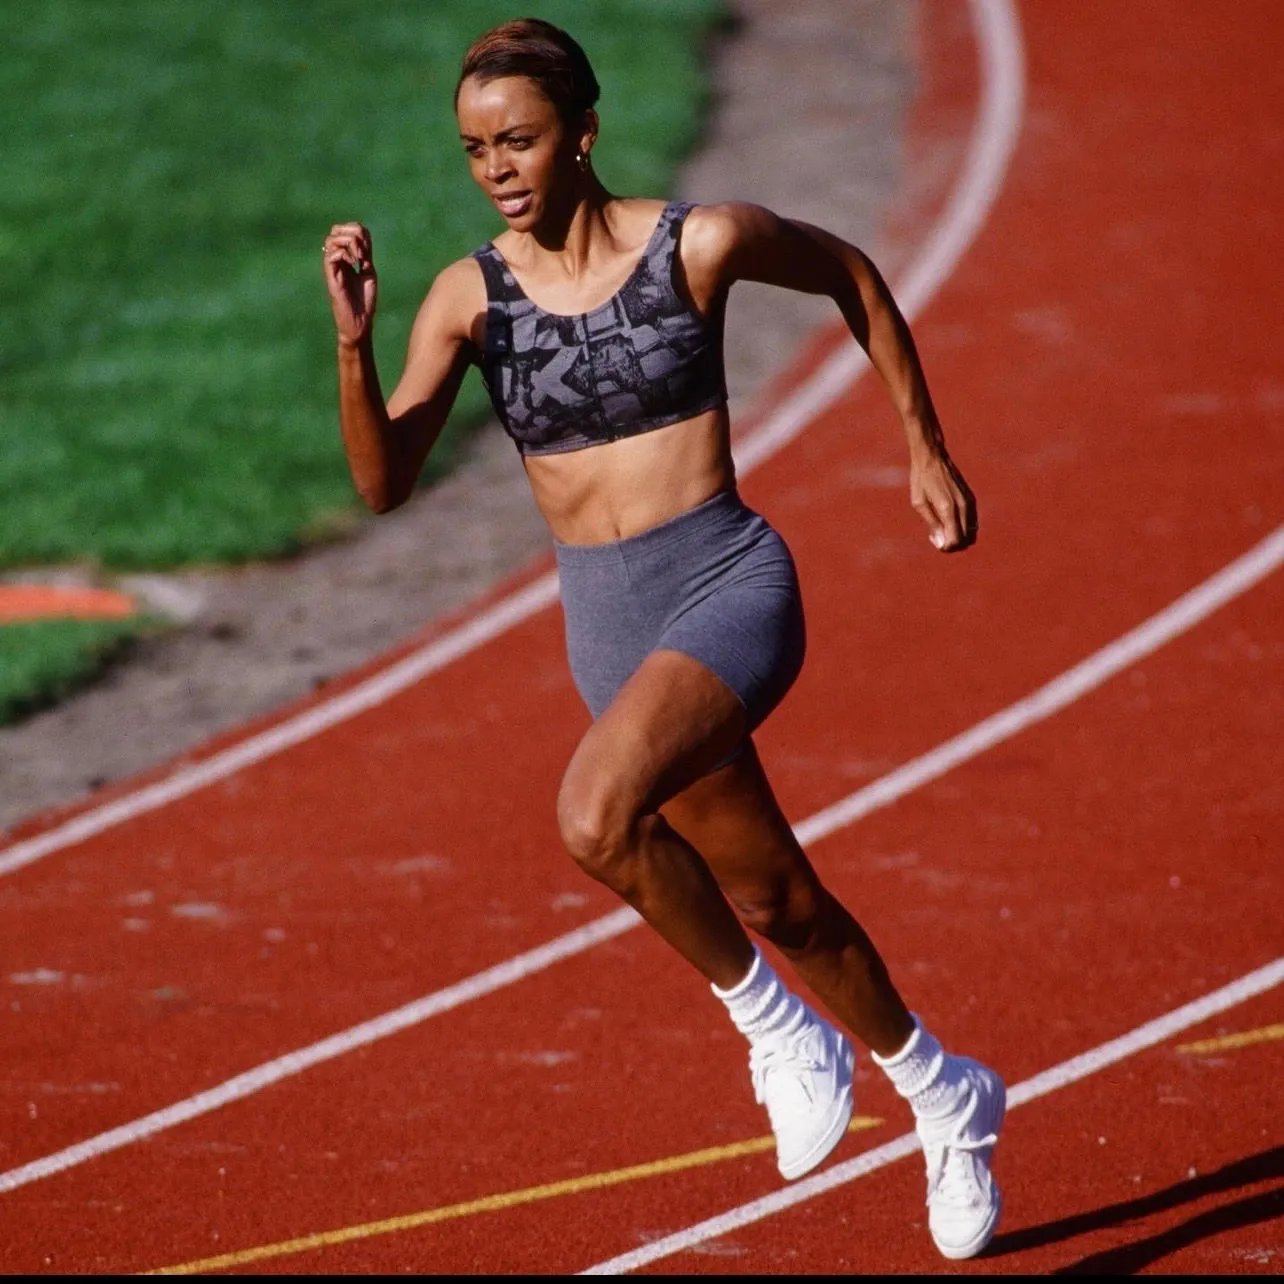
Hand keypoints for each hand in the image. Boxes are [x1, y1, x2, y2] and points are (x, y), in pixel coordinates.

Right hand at [323, 222, 377, 346]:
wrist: (361, 322)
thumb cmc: (365, 301)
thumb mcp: (369, 273)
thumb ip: (365, 255)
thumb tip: (360, 239)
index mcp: (348, 258)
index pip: (347, 231)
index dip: (359, 232)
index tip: (368, 249)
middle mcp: (338, 260)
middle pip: (336, 230)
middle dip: (352, 233)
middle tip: (363, 252)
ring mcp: (333, 267)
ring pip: (331, 239)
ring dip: (349, 243)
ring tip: (359, 258)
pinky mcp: (330, 277)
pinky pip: (331, 255)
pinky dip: (345, 254)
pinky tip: (354, 265)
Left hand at [910, 446, 977, 551]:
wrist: (932, 458)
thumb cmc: (921, 480)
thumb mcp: (919, 503)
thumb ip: (932, 524)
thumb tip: (943, 543)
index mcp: (948, 509)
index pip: (956, 540)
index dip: (945, 546)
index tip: (933, 538)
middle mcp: (963, 507)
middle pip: (966, 540)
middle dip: (952, 544)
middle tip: (937, 535)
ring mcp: (969, 502)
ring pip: (972, 532)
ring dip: (959, 536)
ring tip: (942, 528)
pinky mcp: (971, 498)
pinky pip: (972, 522)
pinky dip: (963, 528)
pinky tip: (948, 519)